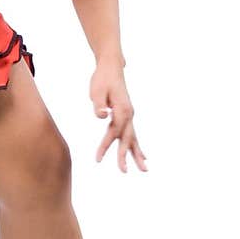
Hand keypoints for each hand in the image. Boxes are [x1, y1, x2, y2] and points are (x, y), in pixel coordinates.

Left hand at [90, 58, 148, 173]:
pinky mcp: (127, 116)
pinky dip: (138, 147)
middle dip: (125, 156)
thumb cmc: (102, 78)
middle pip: (127, 138)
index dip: (106, 146)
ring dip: (137, 155)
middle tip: (123, 171)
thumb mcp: (96, 90)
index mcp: (121, 109)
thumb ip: (98, 104)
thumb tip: (102, 116)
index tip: (98, 159)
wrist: (111, 67)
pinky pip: (133, 135)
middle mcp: (129, 114)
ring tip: (144, 170)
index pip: (113, 132)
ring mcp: (130, 115)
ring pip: (134, 139)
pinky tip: (143, 157)